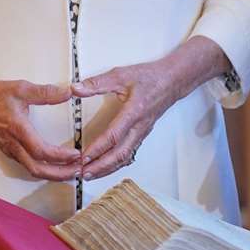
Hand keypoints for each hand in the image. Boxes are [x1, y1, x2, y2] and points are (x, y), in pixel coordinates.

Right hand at [0, 79, 83, 180]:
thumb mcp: (20, 88)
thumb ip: (45, 92)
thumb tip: (68, 92)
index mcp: (18, 130)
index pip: (41, 151)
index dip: (60, 157)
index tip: (76, 154)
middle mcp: (13, 144)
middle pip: (38, 169)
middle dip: (60, 174)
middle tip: (79, 171)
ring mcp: (9, 150)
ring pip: (32, 170)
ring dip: (52, 173)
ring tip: (70, 171)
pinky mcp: (8, 150)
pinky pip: (27, 165)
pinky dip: (42, 169)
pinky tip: (53, 165)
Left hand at [73, 59, 184, 179]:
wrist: (172, 81)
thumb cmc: (150, 78)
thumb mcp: (121, 75)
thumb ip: (97, 83)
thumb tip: (76, 89)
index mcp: (134, 112)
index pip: (114, 136)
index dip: (98, 149)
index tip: (83, 158)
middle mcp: (139, 127)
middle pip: (119, 154)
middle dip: (100, 167)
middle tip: (83, 173)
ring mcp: (141, 133)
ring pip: (124, 157)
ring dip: (107, 168)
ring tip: (90, 174)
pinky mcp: (142, 134)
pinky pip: (129, 154)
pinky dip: (115, 164)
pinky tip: (106, 167)